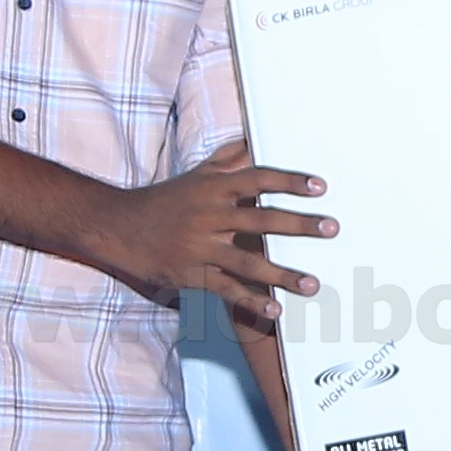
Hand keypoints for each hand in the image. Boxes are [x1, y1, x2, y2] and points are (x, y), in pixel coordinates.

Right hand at [99, 144, 333, 307]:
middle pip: (262, 219)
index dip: (289, 182)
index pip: (258, 180)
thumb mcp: (196, 175)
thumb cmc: (164, 199)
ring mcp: (201, 247)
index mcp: (214, 189)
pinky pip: (226, 290)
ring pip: (248, 262)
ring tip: (313, 284)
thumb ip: (228, 159)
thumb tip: (254, 140)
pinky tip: (275, 310)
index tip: (320, 186)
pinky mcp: (192, 274)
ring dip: (283, 274)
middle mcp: (210, 216)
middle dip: (299, 225)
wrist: (119, 227)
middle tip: (331, 229)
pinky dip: (251, 301)